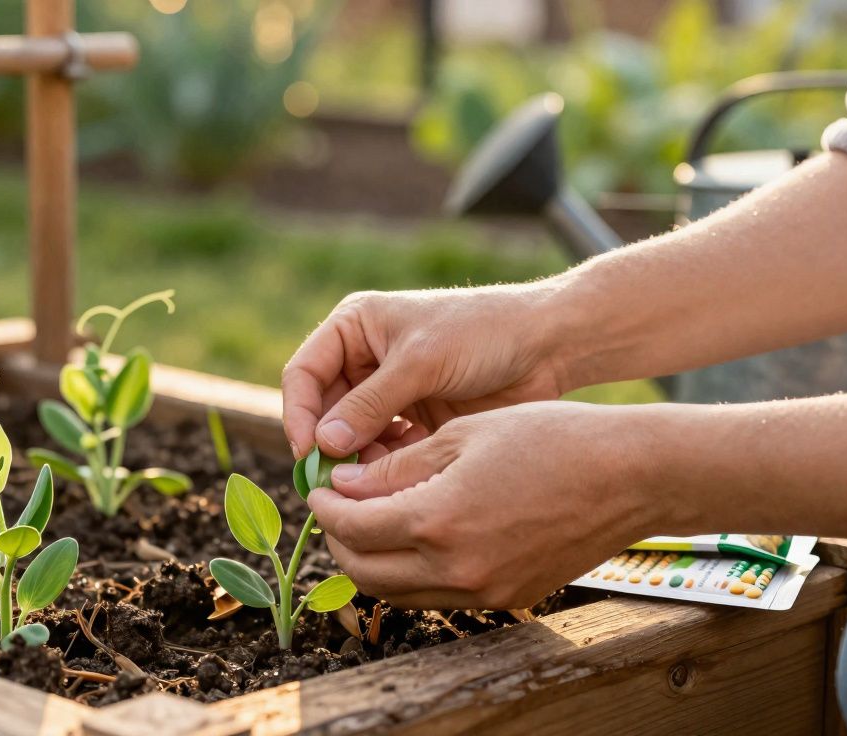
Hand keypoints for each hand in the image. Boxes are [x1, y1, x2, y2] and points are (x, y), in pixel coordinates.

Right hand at [281, 286, 568, 461]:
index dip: (298, 413)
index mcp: (354, 328)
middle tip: (333, 484)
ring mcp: (389, 393)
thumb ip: (370, 404)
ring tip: (370, 485)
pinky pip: (384, 452)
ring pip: (352, 438)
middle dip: (328, 446)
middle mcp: (364, 360)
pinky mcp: (414, 421)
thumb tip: (323, 445)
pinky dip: (385, 469)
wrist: (548, 346)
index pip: (304, 374)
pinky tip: (399, 483)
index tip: (308, 452)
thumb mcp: (421, 362)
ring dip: (356, 463)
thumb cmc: (482, 332)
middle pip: (323, 411)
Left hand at [307, 401, 659, 609]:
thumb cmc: (550, 438)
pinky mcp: (506, 600)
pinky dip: (411, 573)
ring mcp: (483, 591)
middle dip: (338, 540)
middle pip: (364, 572)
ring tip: (370, 521)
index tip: (319, 489)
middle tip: (336, 508)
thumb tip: (343, 485)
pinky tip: (415, 536)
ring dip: (371, 561)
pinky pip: (436, 596)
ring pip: (396, 593)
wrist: (631, 475)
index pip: (352, 529)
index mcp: (438, 520)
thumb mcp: (461, 436)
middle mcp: (456, 568)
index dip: (326, 509)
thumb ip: (394, 467)